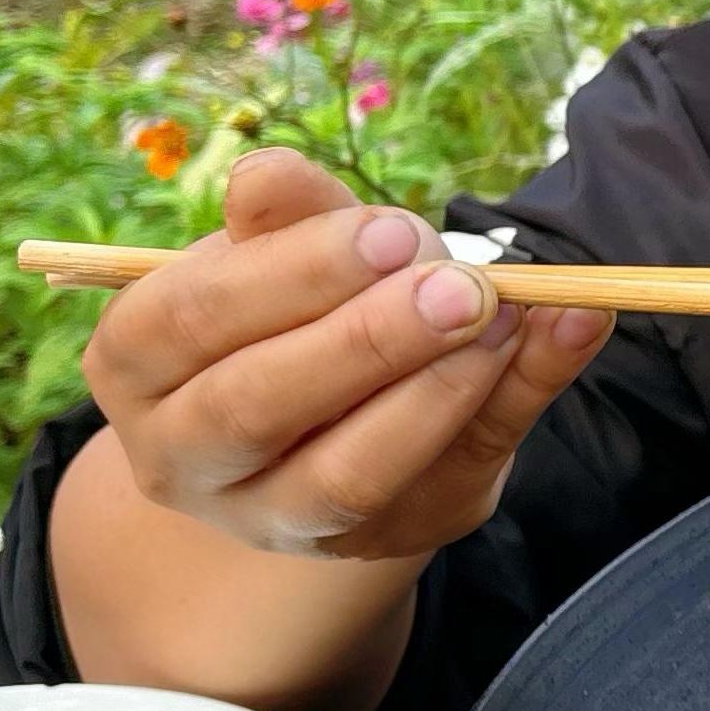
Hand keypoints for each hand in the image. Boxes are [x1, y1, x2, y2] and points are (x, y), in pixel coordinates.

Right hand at [81, 148, 610, 559]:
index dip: (293, 272)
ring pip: (346, 477)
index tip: (391, 231)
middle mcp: (187, 461)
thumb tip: (269, 173)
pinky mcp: (386, 536)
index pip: (190, 319)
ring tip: (505, 312)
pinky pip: (454, 478)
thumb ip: (284, 215)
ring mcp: (280, 519)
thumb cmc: (285, 306)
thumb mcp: (277, 248)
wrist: (324, 413)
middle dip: (366, 340)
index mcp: (137, 367)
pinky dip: (523, 398)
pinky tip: (571, 327)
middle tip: (461, 282)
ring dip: (437, 390)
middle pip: (256, 407)